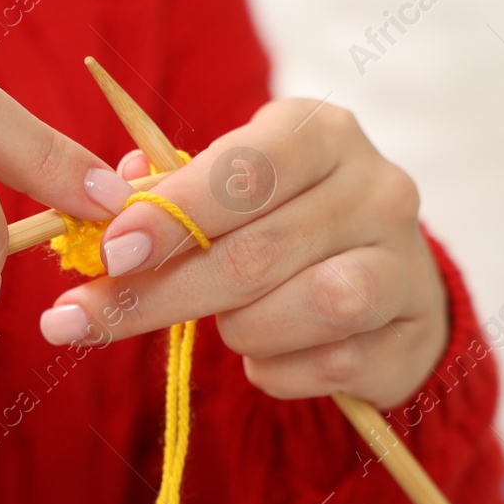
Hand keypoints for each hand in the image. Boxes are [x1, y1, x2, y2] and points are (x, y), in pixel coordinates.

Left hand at [37, 100, 448, 409]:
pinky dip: (278, 368)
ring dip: (241, 328)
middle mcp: (376, 188)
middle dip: (163, 293)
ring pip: (310, 306)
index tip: (110, 253)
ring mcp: (405, 261)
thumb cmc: (281, 228)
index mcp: (322, 134)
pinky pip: (330, 364)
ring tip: (228, 324)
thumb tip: (111, 198)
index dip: (173, 213)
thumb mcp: (227, 193)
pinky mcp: (413, 332)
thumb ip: (169, 193)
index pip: (246, 168)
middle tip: (90, 318)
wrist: (381, 289)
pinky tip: (269, 355)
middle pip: (256, 251)